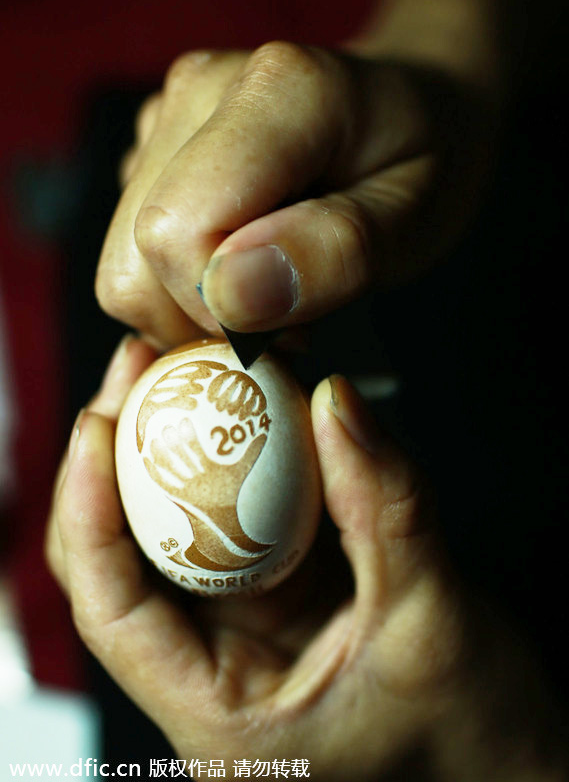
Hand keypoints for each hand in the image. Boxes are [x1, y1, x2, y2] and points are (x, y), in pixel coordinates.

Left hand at [46, 337, 564, 780]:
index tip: (98, 426)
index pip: (114, 612)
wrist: (510, 756)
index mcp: (218, 715)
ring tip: (184, 371)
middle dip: (118, 459)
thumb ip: (385, 505)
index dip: (88, 513)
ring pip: (176, 532)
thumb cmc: (473, 731)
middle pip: (126, 560)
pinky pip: (239, 518)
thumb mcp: (432, 618)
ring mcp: (244, 631)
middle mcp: (214, 673)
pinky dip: (239, 461)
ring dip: (174, 450)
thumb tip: (335, 401)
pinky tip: (248, 410)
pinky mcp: (278, 594)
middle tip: (140, 369)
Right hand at [95, 40, 492, 347]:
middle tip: (286, 317)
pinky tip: (244, 264)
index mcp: (275, 95)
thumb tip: (230, 295)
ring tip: (270, 289)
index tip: (291, 324)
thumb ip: (335, 251)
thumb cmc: (425, 165)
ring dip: (194, 307)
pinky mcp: (155, 148)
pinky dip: (183, 285)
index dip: (220, 307)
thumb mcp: (415, 221)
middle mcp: (198, 93)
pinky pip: (135, 251)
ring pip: (125, 264)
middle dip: (203, 318)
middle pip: (135, 255)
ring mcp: (167, 117)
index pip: (176, 232)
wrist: (415, 109)